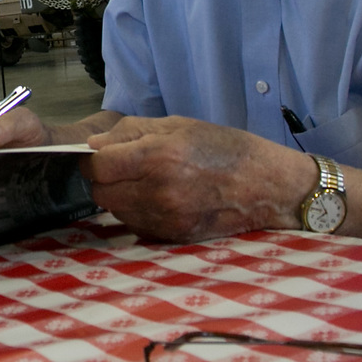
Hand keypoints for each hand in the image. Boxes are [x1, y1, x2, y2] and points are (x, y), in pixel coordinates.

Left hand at [83, 116, 300, 242]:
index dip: (95, 159)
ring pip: (115, 211)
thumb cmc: (225, 148)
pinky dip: (138, 212)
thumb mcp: (178, 125)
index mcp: (158, 157)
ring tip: (147, 182)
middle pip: (101, 192)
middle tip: (125, 168)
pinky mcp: (173, 236)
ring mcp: (165, 219)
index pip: (98, 166)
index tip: (104, 155)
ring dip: (121, 197)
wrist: (267, 186)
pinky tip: (160, 199)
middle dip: (106, 179)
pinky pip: (136, 225)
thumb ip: (131, 132)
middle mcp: (158, 192)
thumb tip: (94, 145)